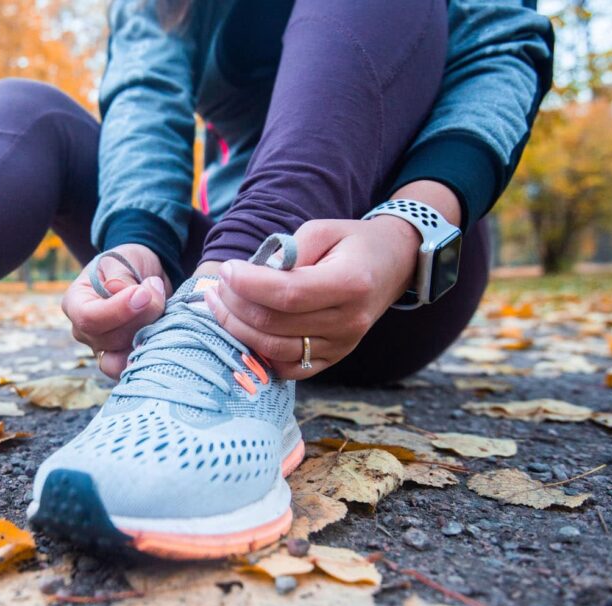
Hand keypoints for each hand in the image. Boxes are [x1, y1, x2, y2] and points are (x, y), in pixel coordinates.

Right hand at [62, 243, 169, 378]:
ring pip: (125, 357)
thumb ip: (121, 277)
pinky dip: (152, 353)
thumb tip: (118, 290)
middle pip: (112, 339)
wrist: (145, 275)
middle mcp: (84, 332)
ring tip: (161, 311)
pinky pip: (135, 367)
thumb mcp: (121, 260)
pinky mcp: (124, 359)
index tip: (144, 293)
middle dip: (142, 317)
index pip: (89, 318)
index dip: (118, 310)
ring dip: (149, 335)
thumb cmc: (127, 263)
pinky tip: (165, 334)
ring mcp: (104, 349)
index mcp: (75, 304)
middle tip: (157, 291)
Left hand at [203, 216, 420, 378]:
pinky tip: (244, 329)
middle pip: (275, 323)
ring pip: (274, 349)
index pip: (288, 293)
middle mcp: (349, 321)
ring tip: (220, 304)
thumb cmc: (352, 243)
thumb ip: (288, 251)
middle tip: (218, 285)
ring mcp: (342, 345)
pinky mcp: (334, 358)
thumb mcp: (322, 230)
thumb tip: (251, 274)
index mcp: (350, 283)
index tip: (227, 270)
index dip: (249, 284)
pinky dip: (259, 353)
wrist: (393, 266)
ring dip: (237, 328)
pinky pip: (288, 368)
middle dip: (235, 304)